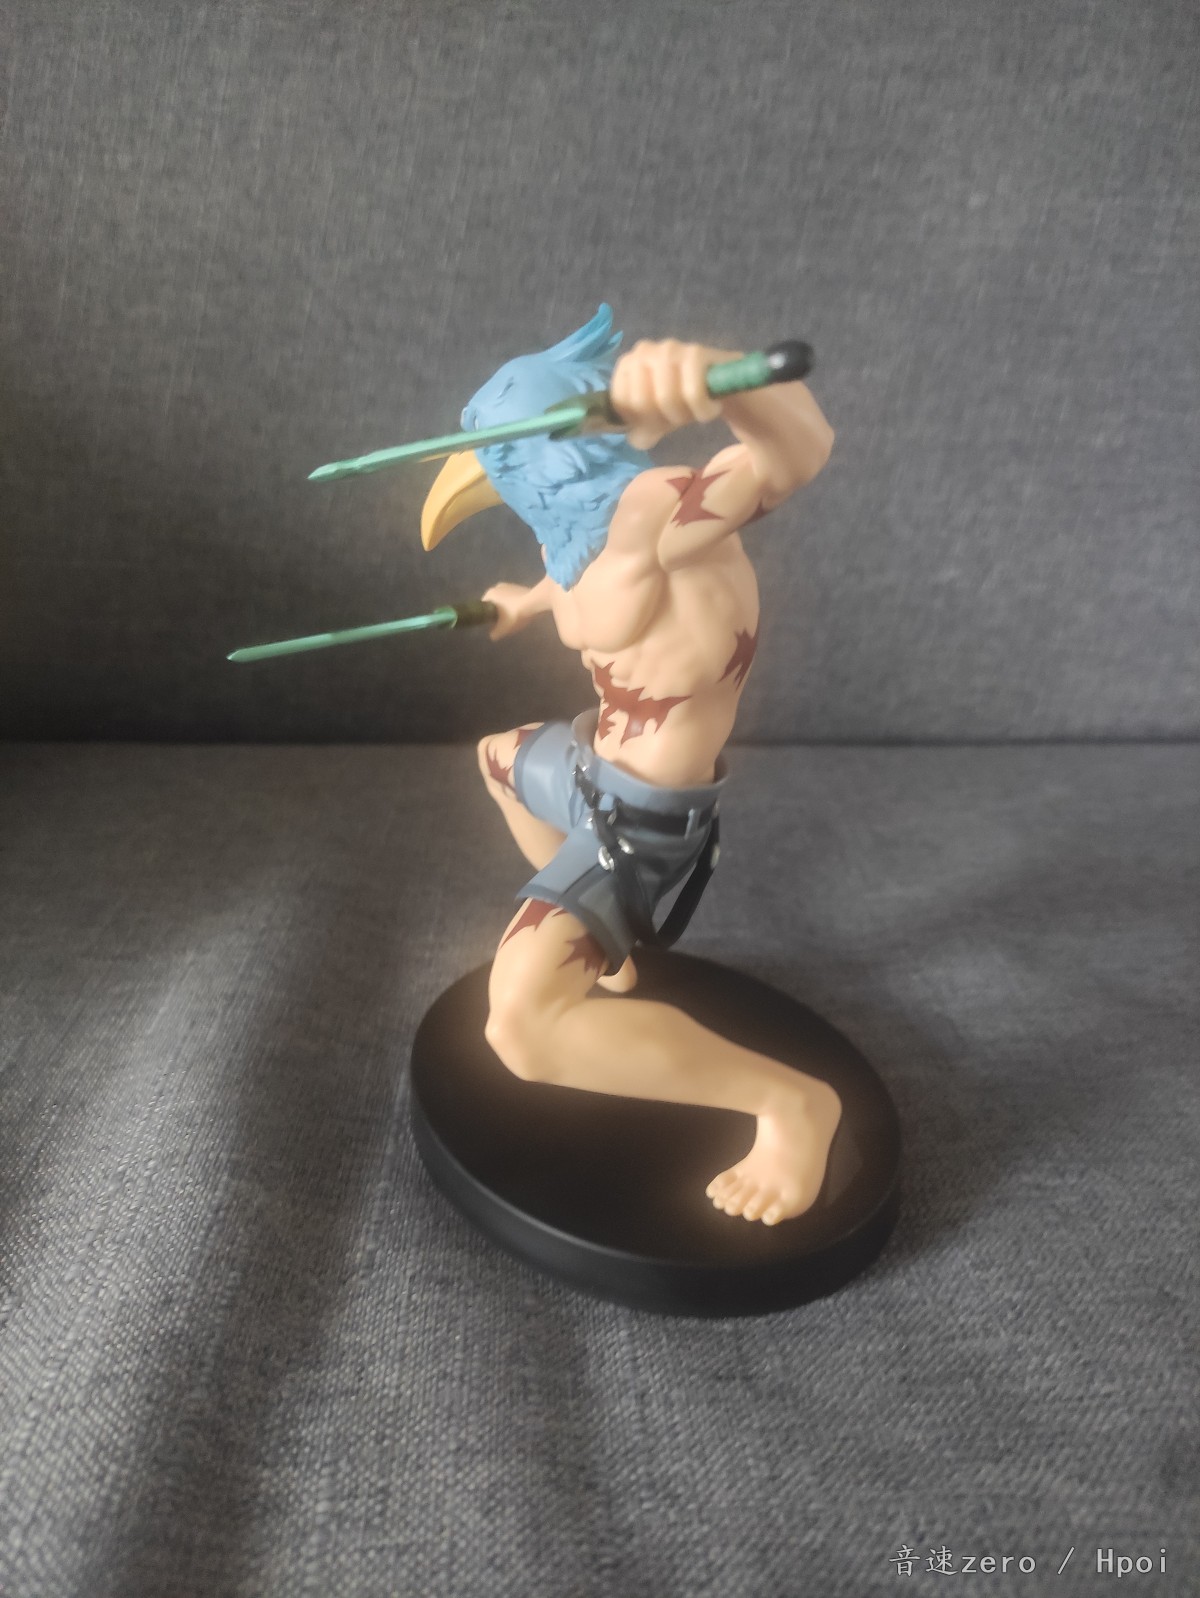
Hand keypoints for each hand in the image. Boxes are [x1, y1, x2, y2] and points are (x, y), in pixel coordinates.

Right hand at [482, 582, 533, 639]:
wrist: (534, 603)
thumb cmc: (514, 614)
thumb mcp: (503, 628)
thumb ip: (495, 633)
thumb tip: (492, 636)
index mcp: (490, 594)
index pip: (483, 606)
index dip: (486, 616)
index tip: (491, 623)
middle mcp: (497, 587)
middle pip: (494, 603)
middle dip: (497, 611)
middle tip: (502, 621)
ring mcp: (510, 585)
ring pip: (504, 599)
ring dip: (506, 607)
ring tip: (511, 617)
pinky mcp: (521, 587)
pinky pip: (513, 597)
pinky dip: (514, 603)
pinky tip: (519, 612)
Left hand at [609, 340, 737, 450]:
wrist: (723, 386)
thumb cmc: (681, 400)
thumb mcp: (657, 420)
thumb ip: (641, 432)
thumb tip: (637, 439)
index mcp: (627, 365)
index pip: (621, 403)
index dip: (641, 422)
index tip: (658, 420)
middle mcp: (644, 351)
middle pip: (641, 402)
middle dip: (663, 420)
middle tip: (679, 417)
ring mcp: (669, 348)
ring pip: (666, 398)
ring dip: (684, 416)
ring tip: (695, 411)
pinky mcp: (696, 352)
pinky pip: (693, 394)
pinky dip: (704, 411)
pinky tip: (711, 408)